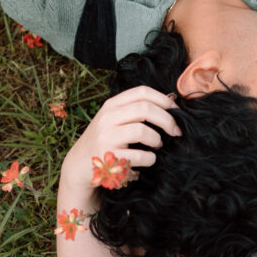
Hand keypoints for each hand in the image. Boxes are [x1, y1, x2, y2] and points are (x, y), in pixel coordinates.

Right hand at [60, 86, 181, 199]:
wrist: (79, 165)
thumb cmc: (105, 140)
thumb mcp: (115, 119)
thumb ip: (136, 109)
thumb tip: (171, 100)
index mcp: (111, 105)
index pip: (142, 92)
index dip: (164, 100)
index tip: (177, 111)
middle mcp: (107, 118)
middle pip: (145, 109)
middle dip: (167, 120)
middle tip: (176, 131)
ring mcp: (106, 137)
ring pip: (143, 131)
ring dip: (157, 140)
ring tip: (157, 145)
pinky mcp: (109, 158)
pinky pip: (140, 156)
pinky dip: (150, 159)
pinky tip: (148, 160)